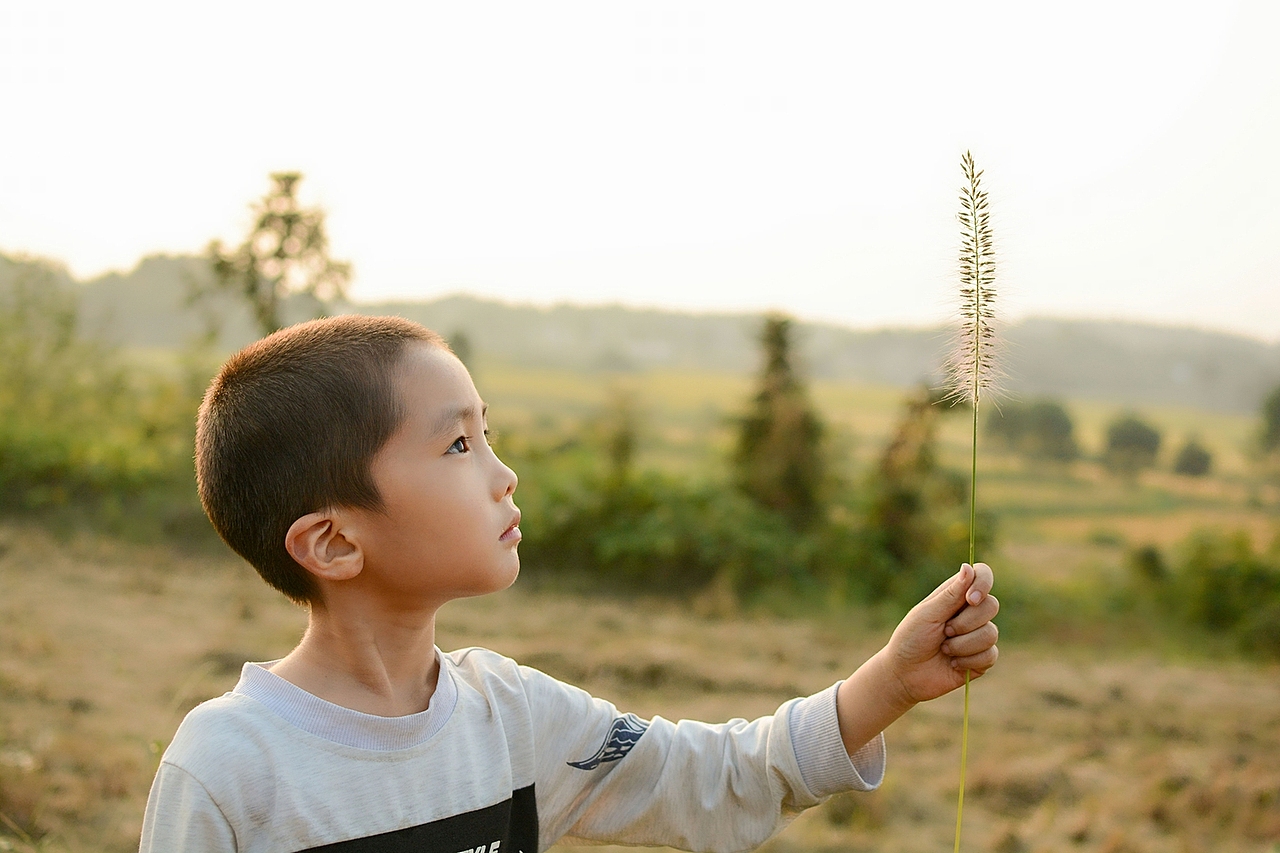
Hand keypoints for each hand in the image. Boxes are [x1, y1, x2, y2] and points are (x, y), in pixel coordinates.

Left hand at [881, 563, 998, 704]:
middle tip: (944, 631)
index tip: (970, 599)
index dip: (983, 584)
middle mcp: (971, 612)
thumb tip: (968, 567)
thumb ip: (951, 594)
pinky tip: (953, 663)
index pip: (982, 575)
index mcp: (956, 594)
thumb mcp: (927, 614)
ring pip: (991, 633)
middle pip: (992, 605)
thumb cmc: (911, 639)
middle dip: (965, 623)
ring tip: (944, 649)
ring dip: (962, 645)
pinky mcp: (983, 658)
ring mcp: (979, 635)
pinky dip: (968, 661)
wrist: (906, 675)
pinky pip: (990, 655)